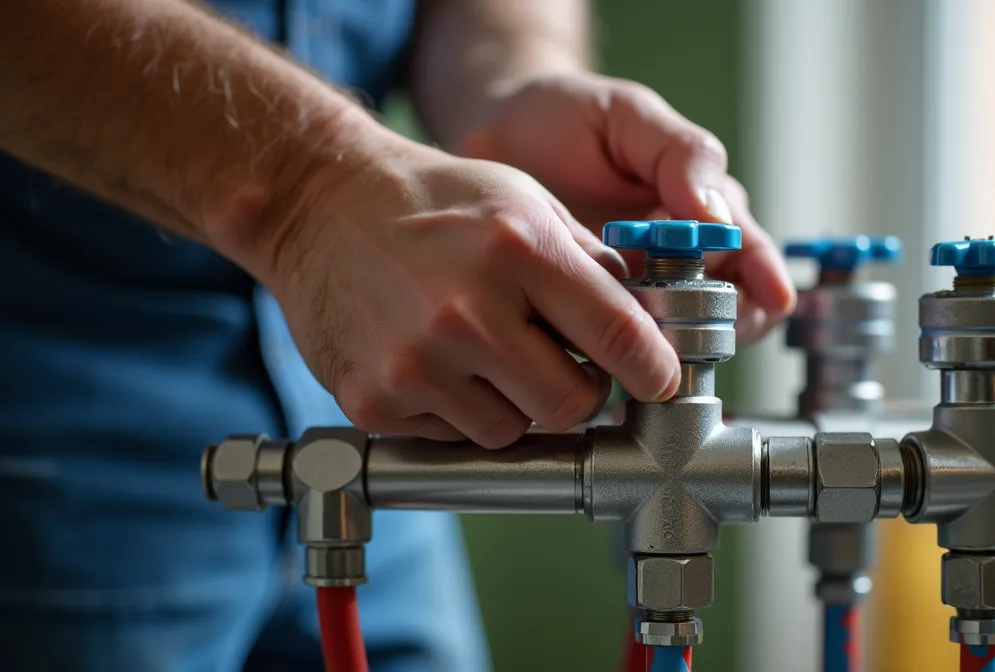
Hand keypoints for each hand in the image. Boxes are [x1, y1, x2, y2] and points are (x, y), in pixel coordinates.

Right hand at [260, 135, 680, 447]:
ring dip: (517, 405)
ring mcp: (417, 362)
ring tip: (487, 353)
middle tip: (563, 365)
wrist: (318, 203)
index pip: (620, 337)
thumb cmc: (433, 201)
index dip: (653, 369)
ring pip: (514, 430)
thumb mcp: (526, 202)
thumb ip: (592, 265)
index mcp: (520, 249)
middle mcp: (468, 311)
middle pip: (572, 404)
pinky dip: (459, 410)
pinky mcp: (375, 400)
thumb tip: (653, 326)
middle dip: (580, 392)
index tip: (658, 381)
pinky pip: (454, 436)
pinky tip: (439, 361)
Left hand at [456, 73, 795, 341]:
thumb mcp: (628, 115)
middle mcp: (679, 259)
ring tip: (640, 330)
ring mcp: (635, 292)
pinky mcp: (590, 315)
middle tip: (684, 313)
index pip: (755, 255)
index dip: (766, 280)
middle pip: (729, 310)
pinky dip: (620, 354)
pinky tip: (601, 345)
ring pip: (678, 337)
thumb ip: (681, 154)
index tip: (768, 297)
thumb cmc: (566, 117)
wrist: (490, 137)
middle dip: (719, 320)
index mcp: (704, 210)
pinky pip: (619, 350)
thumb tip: (717, 215)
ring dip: (671, 342)